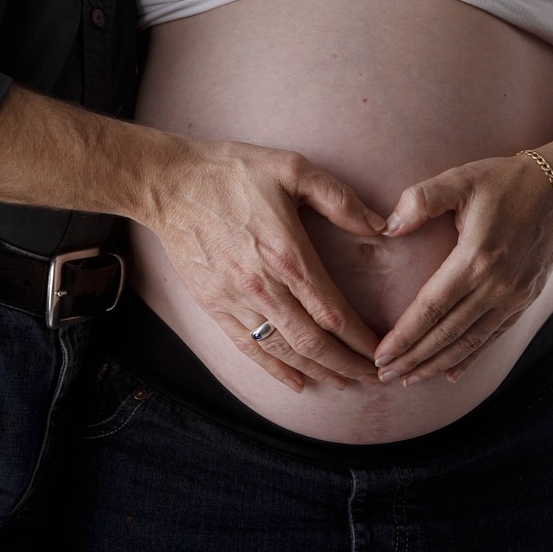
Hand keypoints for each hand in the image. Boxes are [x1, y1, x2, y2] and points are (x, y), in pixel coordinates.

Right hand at [144, 138, 386, 391]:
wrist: (171, 184)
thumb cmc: (233, 172)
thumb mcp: (292, 168)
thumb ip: (338, 198)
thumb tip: (379, 224)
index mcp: (288, 254)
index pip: (333, 311)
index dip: (361, 338)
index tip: (381, 348)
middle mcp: (263, 286)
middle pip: (313, 342)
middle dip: (348, 364)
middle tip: (373, 375)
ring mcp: (235, 300)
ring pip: (283, 351)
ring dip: (318, 371)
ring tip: (344, 382)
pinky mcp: (213, 305)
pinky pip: (248, 347)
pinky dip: (275, 370)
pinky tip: (297, 381)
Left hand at [372, 154, 552, 385]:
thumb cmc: (504, 181)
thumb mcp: (460, 179)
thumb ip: (421, 200)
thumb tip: (388, 227)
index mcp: (476, 259)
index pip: (431, 308)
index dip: (404, 335)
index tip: (380, 354)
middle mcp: (497, 285)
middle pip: (447, 333)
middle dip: (413, 358)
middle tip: (383, 375)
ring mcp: (514, 296)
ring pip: (470, 342)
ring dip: (437, 364)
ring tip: (408, 379)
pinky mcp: (524, 300)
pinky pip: (493, 336)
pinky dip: (470, 358)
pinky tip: (450, 374)